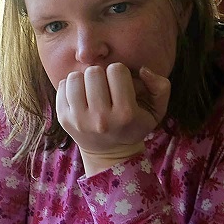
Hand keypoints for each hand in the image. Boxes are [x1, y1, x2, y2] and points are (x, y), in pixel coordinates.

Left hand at [55, 64, 170, 174]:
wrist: (109, 153)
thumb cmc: (134, 126)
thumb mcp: (157, 111)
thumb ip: (161, 87)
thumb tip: (142, 69)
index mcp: (125, 113)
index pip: (116, 70)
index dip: (119, 72)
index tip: (119, 84)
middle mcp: (100, 118)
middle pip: (93, 72)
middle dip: (100, 74)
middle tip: (103, 86)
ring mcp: (78, 120)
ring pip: (75, 77)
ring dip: (83, 79)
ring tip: (90, 89)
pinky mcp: (63, 119)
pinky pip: (62, 86)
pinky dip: (70, 86)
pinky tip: (80, 96)